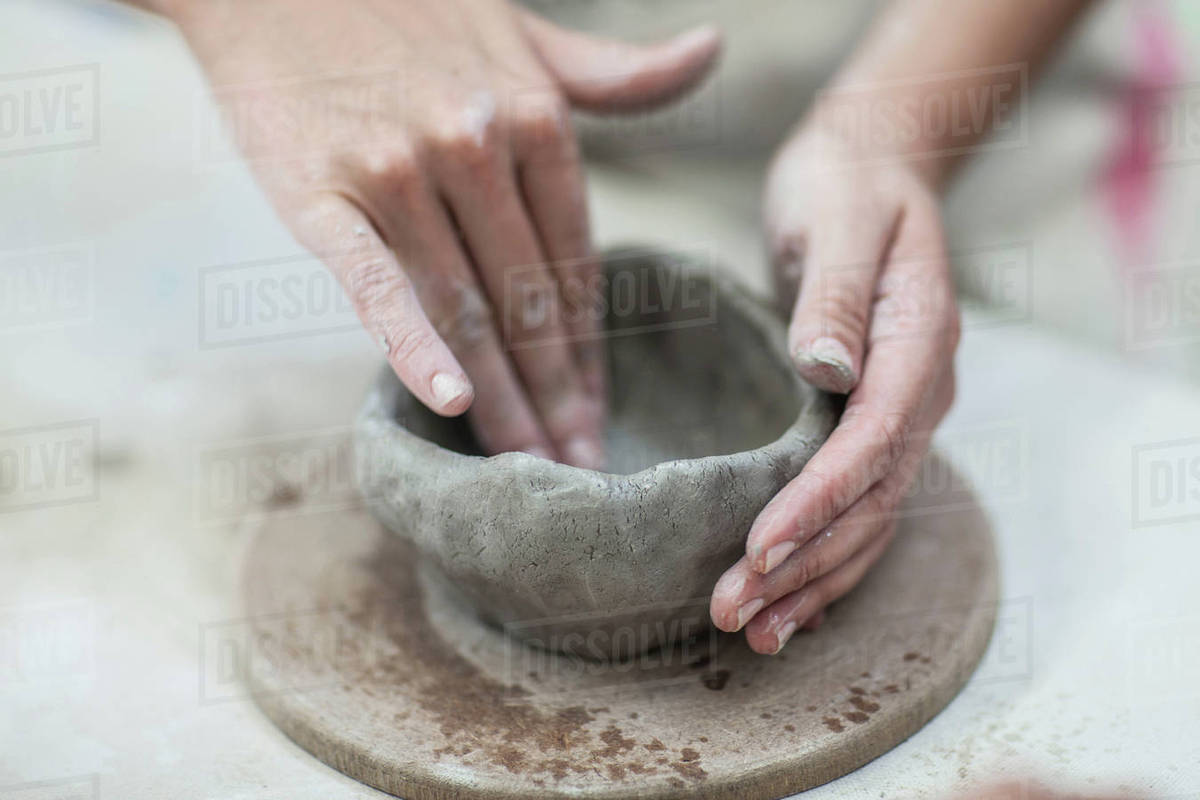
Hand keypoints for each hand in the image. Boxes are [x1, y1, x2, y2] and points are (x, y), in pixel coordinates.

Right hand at [171, 0, 719, 465]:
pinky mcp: (323, 193)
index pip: (575, 265)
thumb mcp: (524, 34)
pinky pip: (377, 284)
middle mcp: (477, 148)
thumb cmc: (407, 7)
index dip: (590, 350)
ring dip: (502, 399)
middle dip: (557, 396)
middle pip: (529, 303)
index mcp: (535, 118)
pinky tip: (448, 403)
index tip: (600, 413)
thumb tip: (709, 54)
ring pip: (466, 310)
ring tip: (527, 468)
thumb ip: (613, 71)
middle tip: (577, 470)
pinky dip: (413, 346)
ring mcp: (401, 172)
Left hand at [710, 121, 959, 652]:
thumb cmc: (846, 184)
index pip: (874, 438)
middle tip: (732, 612)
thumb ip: (836, 293)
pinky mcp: (873, 423)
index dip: (820, 499)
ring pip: (869, 518)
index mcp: (919, 338)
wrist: (871, 170)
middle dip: (804, 562)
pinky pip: (859, 505)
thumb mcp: (837, 216)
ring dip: (813, 580)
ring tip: (752, 631)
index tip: (760, 546)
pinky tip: (785, 602)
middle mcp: (921, 388)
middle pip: (871, 498)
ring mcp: (904, 411)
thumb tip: (828, 369)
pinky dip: (824, 559)